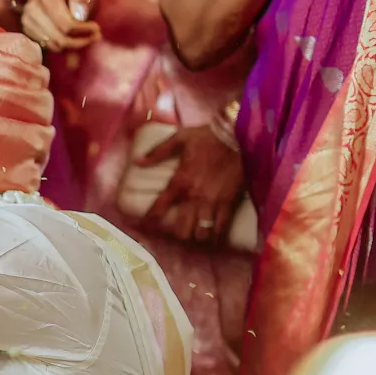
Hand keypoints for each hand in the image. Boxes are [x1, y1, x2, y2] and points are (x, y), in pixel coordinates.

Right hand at [21, 0, 101, 52]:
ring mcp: (28, 22)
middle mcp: (32, 11)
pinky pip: (47, 45)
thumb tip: (79, 16)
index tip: (97, 29)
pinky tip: (75, 38)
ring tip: (88, 38)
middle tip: (96, 37)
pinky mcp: (28, 29)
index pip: (65, 24)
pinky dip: (63, 46)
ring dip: (73, 46)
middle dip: (80, 41)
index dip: (83, 30)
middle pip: (58, 38)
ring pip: (53, 45)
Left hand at [141, 125, 243, 244]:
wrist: (237, 135)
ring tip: (196, 237)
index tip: (144, 228)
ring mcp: (213, 201)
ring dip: (197, 237)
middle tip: (178, 234)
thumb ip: (158, 152)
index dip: (150, 221)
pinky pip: (222, 225)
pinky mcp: (230, 201)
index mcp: (180, 181)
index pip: (159, 208)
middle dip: (179, 235)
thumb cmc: (207, 136)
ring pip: (202, 232)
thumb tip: (138, 162)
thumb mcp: (179, 138)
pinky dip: (217, 235)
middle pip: (183, 229)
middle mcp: (194, 196)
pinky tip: (214, 240)